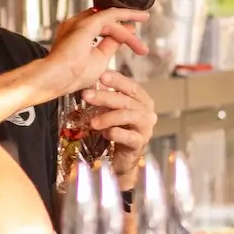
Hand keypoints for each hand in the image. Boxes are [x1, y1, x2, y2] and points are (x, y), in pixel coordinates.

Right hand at [44, 7, 148, 98]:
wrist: (56, 78)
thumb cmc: (72, 76)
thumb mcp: (98, 60)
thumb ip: (109, 46)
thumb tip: (121, 38)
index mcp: (75, 35)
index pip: (100, 27)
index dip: (117, 32)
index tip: (132, 38)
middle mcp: (75, 25)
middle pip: (106, 22)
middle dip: (125, 34)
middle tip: (141, 48)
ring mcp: (79, 22)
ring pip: (110, 20)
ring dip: (127, 31)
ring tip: (141, 45)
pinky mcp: (86, 23)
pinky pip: (111, 15)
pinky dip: (126, 15)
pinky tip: (138, 17)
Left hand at [80, 70, 157, 188]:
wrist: (122, 158)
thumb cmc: (117, 130)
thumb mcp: (112, 111)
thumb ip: (107, 97)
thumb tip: (91, 81)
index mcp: (142, 101)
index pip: (132, 86)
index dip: (117, 80)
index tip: (101, 75)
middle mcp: (147, 113)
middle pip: (127, 101)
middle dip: (105, 97)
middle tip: (86, 95)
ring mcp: (145, 129)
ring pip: (128, 117)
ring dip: (108, 117)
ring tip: (92, 122)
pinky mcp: (140, 144)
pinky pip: (129, 136)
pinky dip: (115, 133)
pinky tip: (105, 134)